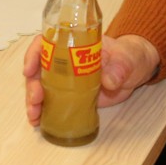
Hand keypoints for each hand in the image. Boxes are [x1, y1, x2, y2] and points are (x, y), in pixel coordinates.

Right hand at [23, 33, 161, 125]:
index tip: (29, 70)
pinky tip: (38, 121)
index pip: (46, 43)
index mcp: (73, 45)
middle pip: (39, 69)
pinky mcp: (71, 96)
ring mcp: (66, 80)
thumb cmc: (129, 55)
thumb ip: (119, 67)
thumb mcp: (127, 58)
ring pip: (41, 87)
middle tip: (35, 99)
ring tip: (34, 116)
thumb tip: (109, 81)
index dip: (34, 54)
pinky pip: (52, 102)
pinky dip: (43, 111)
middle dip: (32, 85)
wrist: (136, 70)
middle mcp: (64, 61)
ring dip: (33, 101)